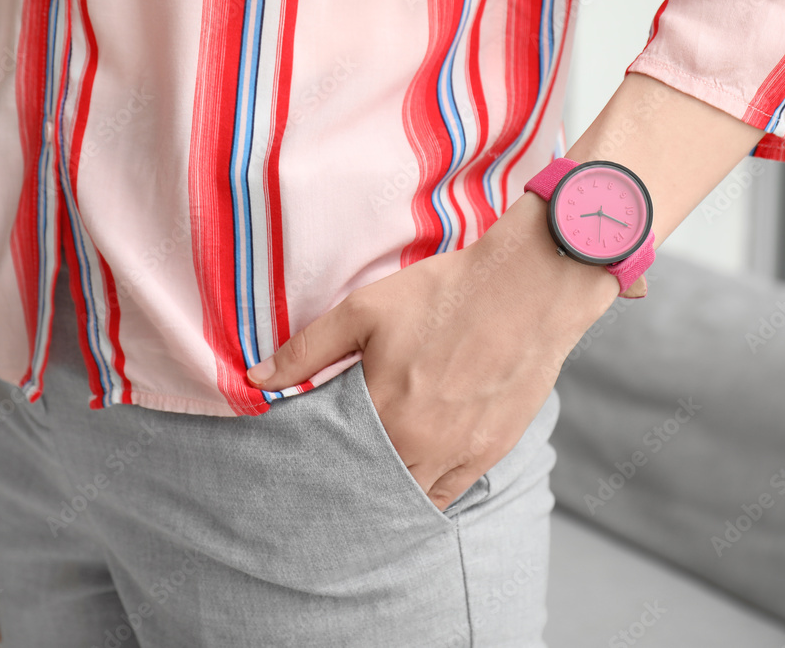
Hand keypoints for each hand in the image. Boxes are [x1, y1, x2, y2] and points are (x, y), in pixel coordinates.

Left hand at [248, 195, 616, 510]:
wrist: (528, 288)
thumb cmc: (445, 293)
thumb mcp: (365, 309)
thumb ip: (308, 349)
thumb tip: (256, 379)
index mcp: (385, 410)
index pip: (338, 461)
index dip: (321, 469)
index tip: (306, 474)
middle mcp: (422, 442)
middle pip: (374, 487)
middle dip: (353, 487)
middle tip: (337, 481)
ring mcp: (461, 451)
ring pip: (413, 497)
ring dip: (390, 495)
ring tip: (372, 487)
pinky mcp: (492, 449)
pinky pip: (452, 492)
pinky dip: (429, 494)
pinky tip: (415, 483)